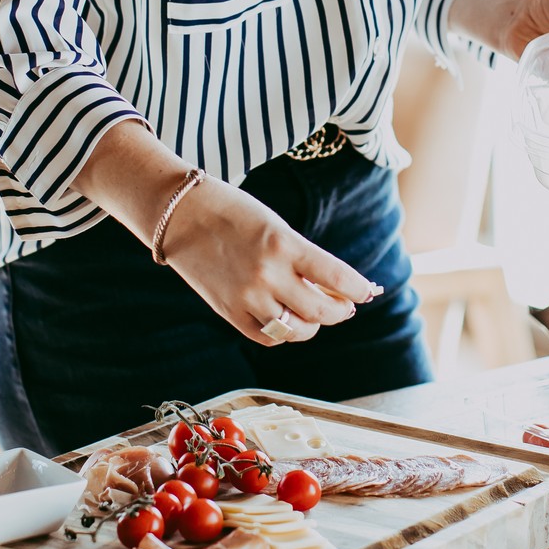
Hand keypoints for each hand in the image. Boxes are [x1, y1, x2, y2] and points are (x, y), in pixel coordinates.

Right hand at [160, 176, 373, 347]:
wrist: (179, 214)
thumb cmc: (234, 212)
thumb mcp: (276, 226)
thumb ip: (303, 258)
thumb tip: (335, 289)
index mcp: (284, 244)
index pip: (338, 276)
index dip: (360, 289)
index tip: (368, 292)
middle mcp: (268, 274)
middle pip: (321, 311)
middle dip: (340, 311)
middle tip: (345, 306)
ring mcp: (247, 297)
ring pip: (297, 330)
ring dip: (313, 325)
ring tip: (314, 312)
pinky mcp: (229, 312)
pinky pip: (268, 336)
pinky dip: (283, 331)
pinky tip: (286, 318)